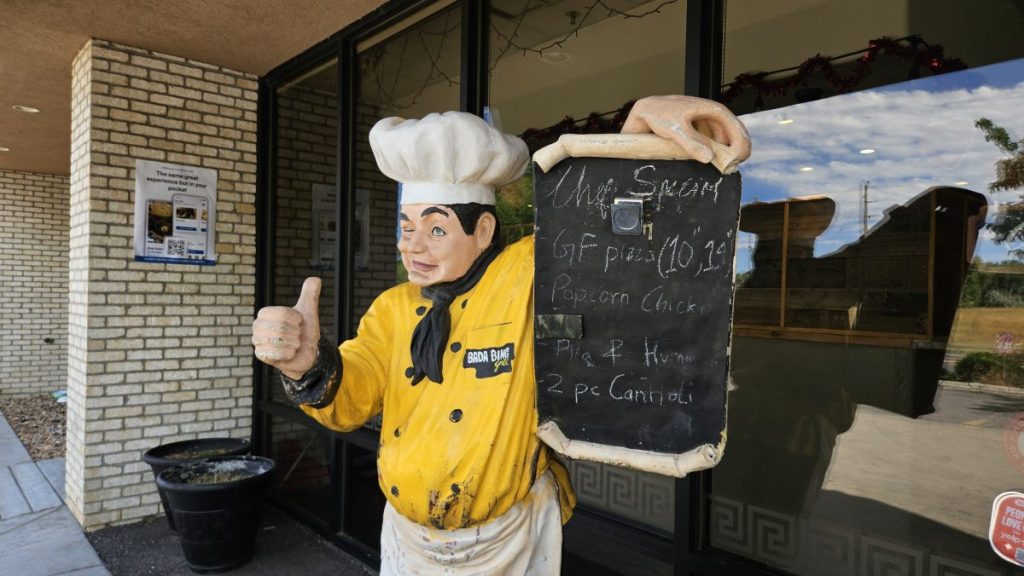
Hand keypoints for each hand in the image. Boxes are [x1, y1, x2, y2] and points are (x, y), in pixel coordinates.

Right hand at [252, 277, 320, 379]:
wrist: (307, 352)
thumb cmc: (305, 330)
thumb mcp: (308, 310)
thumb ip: (310, 294)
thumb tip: (315, 278)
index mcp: (265, 313)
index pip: (281, 313)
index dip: (295, 319)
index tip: (299, 322)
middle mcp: (257, 326)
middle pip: (279, 328)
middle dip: (295, 333)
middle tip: (298, 335)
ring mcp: (257, 340)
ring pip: (277, 340)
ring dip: (293, 343)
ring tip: (295, 344)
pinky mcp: (260, 355)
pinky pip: (274, 353)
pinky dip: (287, 353)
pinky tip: (290, 353)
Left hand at [621, 95, 750, 173]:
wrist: (642, 112)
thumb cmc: (657, 114)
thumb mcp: (675, 129)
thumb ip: (691, 143)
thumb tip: (709, 157)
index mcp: (708, 108)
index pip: (732, 123)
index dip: (740, 139)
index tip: (742, 155)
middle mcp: (708, 115)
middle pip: (730, 131)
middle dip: (735, 146)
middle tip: (735, 164)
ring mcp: (702, 123)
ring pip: (720, 138)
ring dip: (724, 151)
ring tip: (724, 165)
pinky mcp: (695, 131)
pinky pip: (710, 142)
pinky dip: (713, 151)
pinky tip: (711, 161)